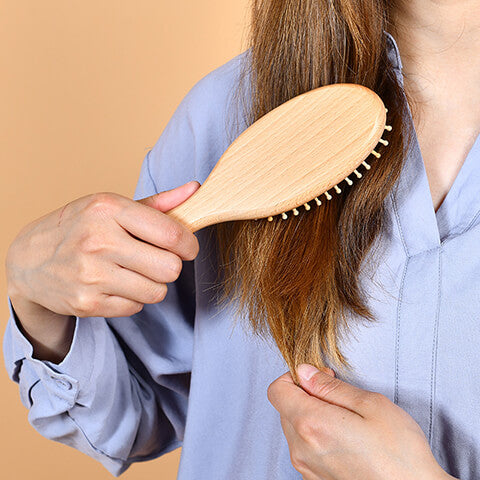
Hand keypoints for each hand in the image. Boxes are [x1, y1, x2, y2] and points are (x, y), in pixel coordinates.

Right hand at [6, 181, 199, 317]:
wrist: (28, 260)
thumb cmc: (78, 227)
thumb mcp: (112, 206)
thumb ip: (158, 203)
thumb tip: (195, 190)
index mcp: (109, 209)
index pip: (172, 235)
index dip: (189, 245)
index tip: (187, 248)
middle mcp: (99, 241)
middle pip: (170, 268)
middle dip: (170, 266)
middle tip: (156, 260)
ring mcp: (91, 275)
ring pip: (157, 291)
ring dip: (152, 284)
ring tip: (134, 272)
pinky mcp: (87, 303)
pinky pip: (136, 307)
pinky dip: (133, 299)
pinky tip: (116, 285)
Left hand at [267, 364, 455, 479]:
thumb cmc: (400, 453)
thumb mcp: (370, 404)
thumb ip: (330, 386)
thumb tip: (304, 372)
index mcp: (311, 424)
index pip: (277, 390)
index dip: (295, 377)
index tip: (319, 377)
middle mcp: (302, 449)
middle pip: (285, 408)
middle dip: (305, 395)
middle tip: (338, 397)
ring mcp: (307, 469)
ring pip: (293, 429)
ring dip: (311, 417)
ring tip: (345, 421)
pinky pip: (304, 450)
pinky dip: (316, 438)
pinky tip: (344, 440)